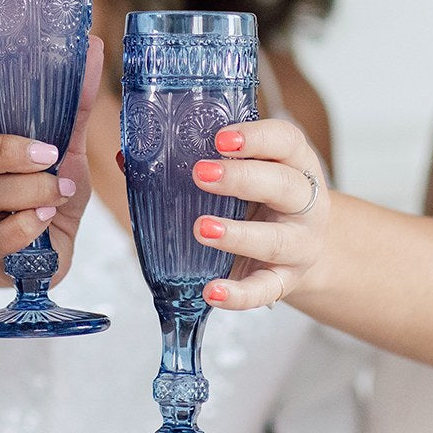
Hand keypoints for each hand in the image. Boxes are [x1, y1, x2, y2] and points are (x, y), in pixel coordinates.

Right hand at [0, 35, 102, 276]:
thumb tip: (92, 47)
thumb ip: (75, 103)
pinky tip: (47, 220)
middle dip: (2, 150)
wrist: (53, 251)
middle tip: (47, 153)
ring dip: (30, 190)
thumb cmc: (53, 189)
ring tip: (62, 190)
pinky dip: (24, 227)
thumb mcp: (70, 146)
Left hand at [191, 119, 328, 309]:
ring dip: (238, 234)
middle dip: (242, 178)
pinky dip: (238, 294)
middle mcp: (304, 202)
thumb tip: (127, 157)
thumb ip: (190, 163)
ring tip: (202, 228)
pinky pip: (264, 290)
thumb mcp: (237, 177)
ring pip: (277, 239)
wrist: (296, 250)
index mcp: (292, 164)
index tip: (220, 138)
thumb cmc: (257, 202)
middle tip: (200, 174)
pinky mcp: (285, 280)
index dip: (257, 137)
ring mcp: (299, 244)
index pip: (285, 141)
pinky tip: (211, 291)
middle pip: (284, 184)